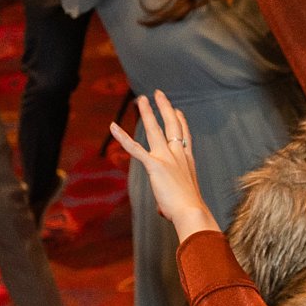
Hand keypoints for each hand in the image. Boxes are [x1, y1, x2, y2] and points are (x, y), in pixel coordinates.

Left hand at [108, 91, 216, 237]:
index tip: (178, 111)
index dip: (181, 121)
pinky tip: (112, 126)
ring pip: (155, 129)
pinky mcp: (154, 164)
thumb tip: (164, 211)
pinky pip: (134, 148)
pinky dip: (122, 137)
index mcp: (188, 161)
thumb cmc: (190, 210)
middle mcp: (179, 155)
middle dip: (165, 107)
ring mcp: (167, 158)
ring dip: (148, 112)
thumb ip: (170, 200)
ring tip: (142, 99)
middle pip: (172, 125)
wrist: (192, 211)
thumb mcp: (183, 200)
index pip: (184, 136)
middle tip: (159, 94)